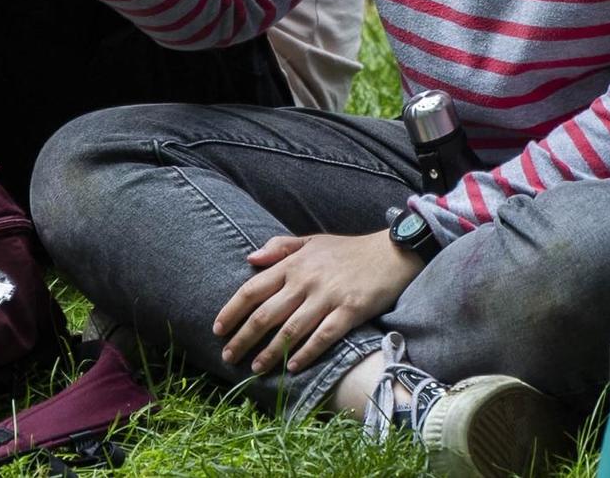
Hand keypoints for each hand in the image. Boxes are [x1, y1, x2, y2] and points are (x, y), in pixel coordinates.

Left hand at [212, 232, 422, 374]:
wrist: (391, 252)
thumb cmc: (348, 250)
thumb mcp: (312, 241)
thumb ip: (280, 248)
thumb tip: (250, 259)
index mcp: (293, 263)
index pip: (253, 289)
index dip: (232, 311)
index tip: (217, 330)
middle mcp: (306, 280)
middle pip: (266, 314)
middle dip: (243, 338)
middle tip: (228, 357)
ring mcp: (328, 296)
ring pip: (290, 330)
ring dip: (270, 352)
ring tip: (255, 368)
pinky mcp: (350, 311)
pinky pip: (323, 336)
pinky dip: (306, 353)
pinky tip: (292, 367)